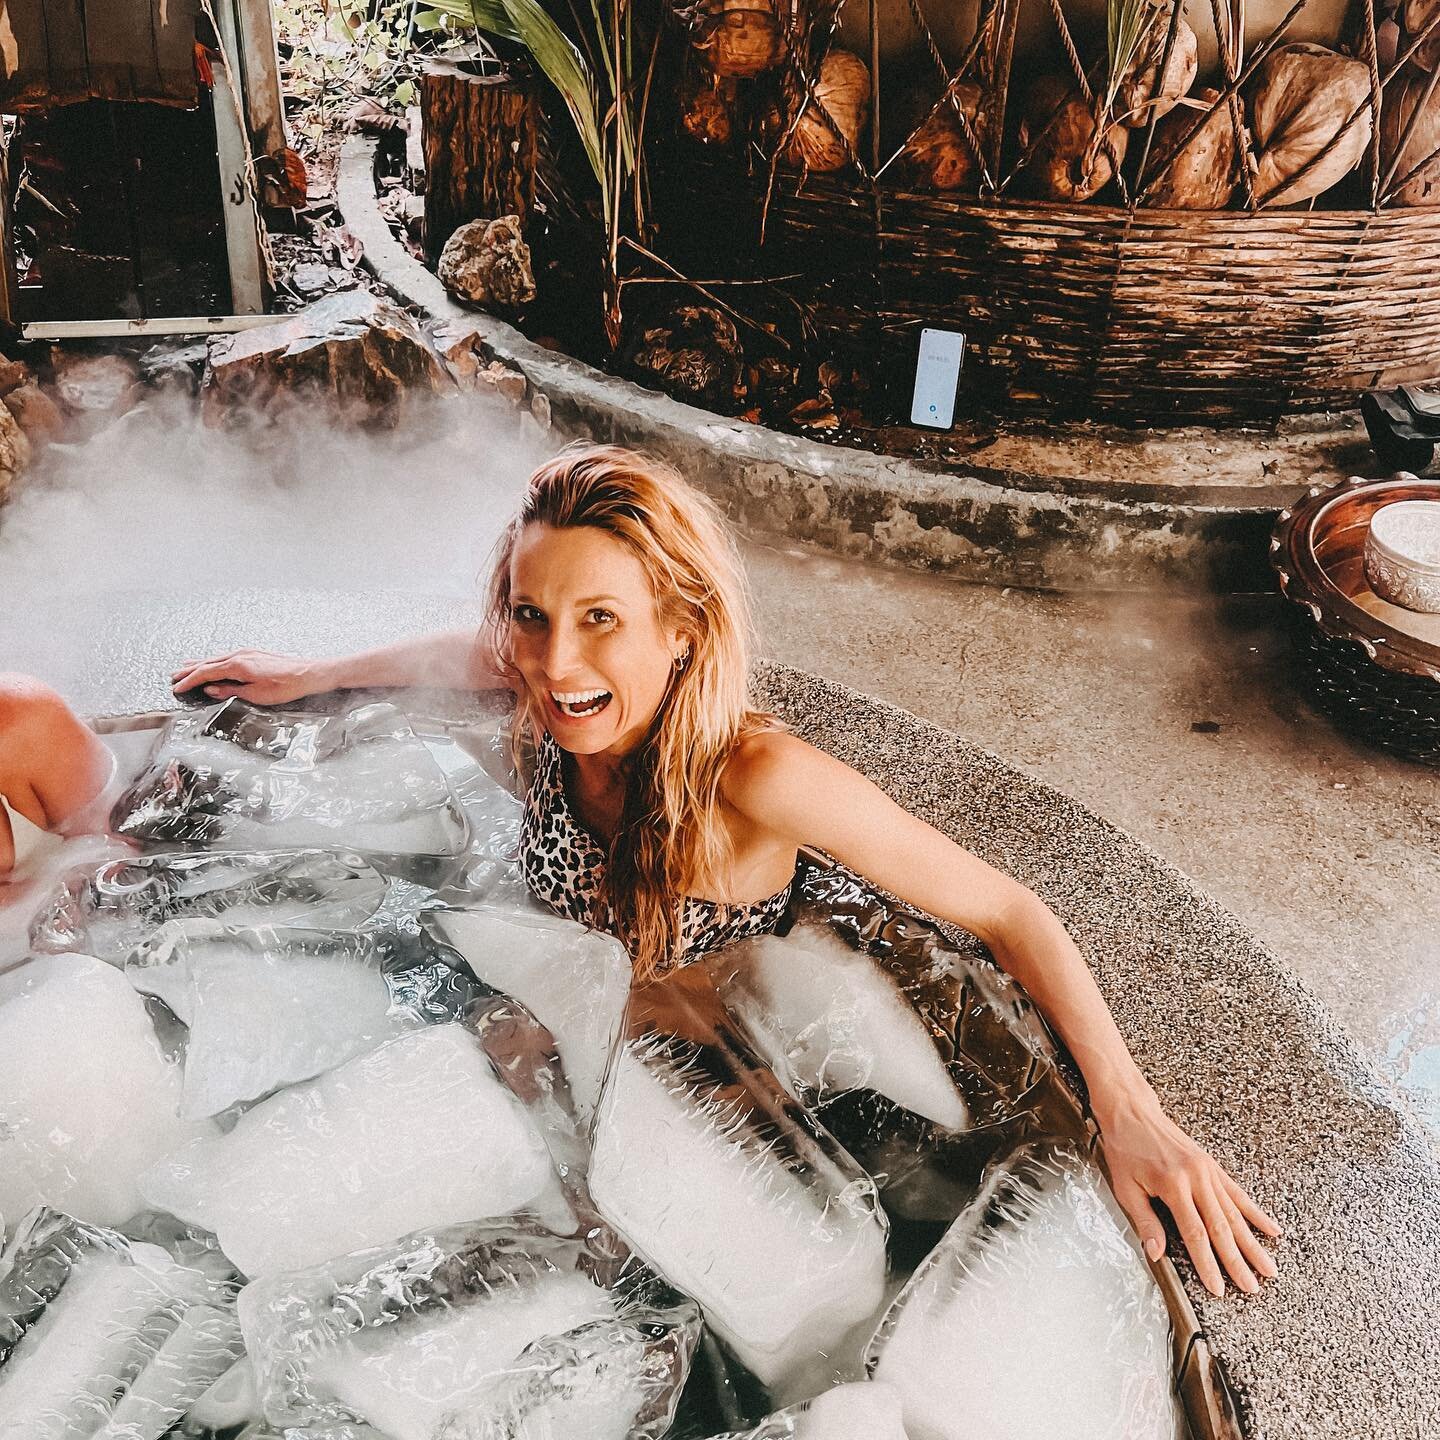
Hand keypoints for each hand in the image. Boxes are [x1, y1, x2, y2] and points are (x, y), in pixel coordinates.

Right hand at [169, 650, 330, 704]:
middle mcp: (239, 655)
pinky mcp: (255, 654)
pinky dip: (215, 661)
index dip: (189, 681)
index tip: (177, 688)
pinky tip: (213, 663)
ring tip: (186, 667)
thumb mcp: (254, 694)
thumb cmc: (285, 686)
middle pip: (207, 663)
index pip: (205, 673)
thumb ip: (230, 690)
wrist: (308, 674)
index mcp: (237, 665)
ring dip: (200, 664)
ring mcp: (247, 652)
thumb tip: (210, 689)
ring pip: (217, 658)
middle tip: (173, 677)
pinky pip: (227, 656)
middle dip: (189, 670)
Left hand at [1095, 1086, 1281, 1297]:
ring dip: (1252, 1243)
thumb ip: (1145, 1222)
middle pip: (1221, 1228)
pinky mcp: (1212, 1165)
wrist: (1131, 1111)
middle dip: (1238, 1262)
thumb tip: (1156, 1254)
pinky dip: (1255, 1213)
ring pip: (1235, 1214)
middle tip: (1252, 1288)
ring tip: (1268, 1268)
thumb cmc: (1125, 1148)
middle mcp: (1196, 1178)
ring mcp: (1208, 1171)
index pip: (1196, 1234)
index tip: (1218, 1288)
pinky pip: (1237, 1193)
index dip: (1208, 1264)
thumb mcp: (1125, 1187)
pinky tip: (1271, 1229)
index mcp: (1173, 1186)